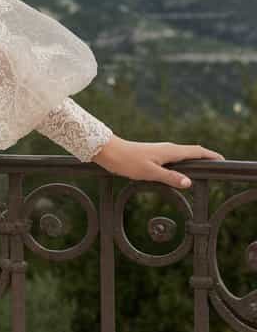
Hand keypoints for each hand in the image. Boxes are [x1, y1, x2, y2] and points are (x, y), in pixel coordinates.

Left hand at [92, 135, 224, 188]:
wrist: (108, 151)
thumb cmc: (127, 160)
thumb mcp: (149, 172)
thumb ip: (169, 177)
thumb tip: (189, 183)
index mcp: (171, 151)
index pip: (197, 151)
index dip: (211, 155)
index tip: (223, 161)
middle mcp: (168, 148)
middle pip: (192, 152)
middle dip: (206, 158)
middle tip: (217, 168)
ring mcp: (160, 151)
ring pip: (182, 155)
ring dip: (194, 161)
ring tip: (203, 172)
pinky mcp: (153, 155)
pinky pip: (173, 159)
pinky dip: (182, 164)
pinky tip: (179, 172)